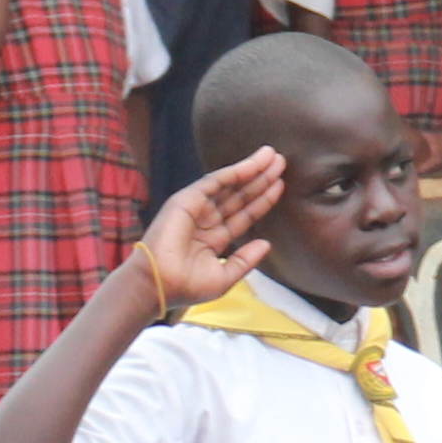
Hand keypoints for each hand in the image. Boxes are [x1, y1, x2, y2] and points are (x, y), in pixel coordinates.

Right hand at [136, 153, 283, 302]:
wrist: (159, 284)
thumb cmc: (187, 286)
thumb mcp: (224, 276)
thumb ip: (246, 260)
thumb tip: (266, 244)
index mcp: (213, 238)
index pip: (243, 215)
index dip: (262, 201)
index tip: (280, 186)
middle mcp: (205, 220)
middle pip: (240, 196)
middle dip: (261, 180)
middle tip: (282, 162)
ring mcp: (196, 208)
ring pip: (230, 185)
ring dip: (252, 169)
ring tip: (274, 156)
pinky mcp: (187, 199)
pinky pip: (216, 182)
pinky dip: (236, 171)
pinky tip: (254, 164)